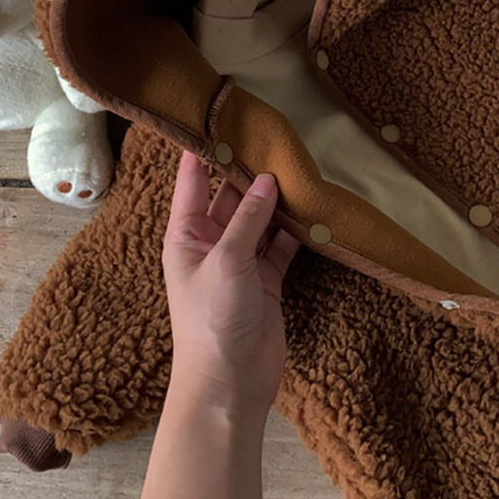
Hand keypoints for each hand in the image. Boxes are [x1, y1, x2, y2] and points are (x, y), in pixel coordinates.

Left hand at [162, 152, 300, 417]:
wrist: (230, 382)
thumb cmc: (211, 319)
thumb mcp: (226, 261)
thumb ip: (248, 218)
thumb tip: (266, 178)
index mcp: (185, 234)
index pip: (191, 181)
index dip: (201, 149)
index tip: (217, 115)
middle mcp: (211, 242)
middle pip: (230, 195)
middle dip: (249, 169)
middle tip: (274, 134)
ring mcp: (240, 260)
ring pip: (259, 217)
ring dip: (276, 197)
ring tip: (299, 162)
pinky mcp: (266, 278)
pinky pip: (281, 243)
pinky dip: (295, 227)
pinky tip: (313, 206)